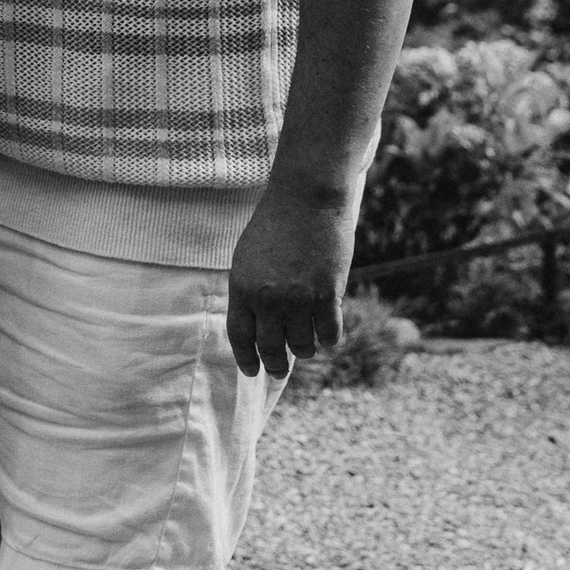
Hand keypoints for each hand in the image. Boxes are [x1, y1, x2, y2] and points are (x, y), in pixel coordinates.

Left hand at [225, 182, 352, 379]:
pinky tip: (328, 335)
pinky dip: (328, 339)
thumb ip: (249, 291)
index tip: (252, 371)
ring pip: (302, 346)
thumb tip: (256, 326)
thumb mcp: (247, 258)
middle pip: (270, 348)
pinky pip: (329, 334)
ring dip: (304, 350)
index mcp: (242, 289)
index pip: (240, 337)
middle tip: (279, 371)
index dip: (246, 359)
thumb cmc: (276, 223)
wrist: (306, 198)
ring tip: (306, 347)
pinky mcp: (327, 295)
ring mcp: (298, 299)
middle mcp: (268, 299)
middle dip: (275, 365)